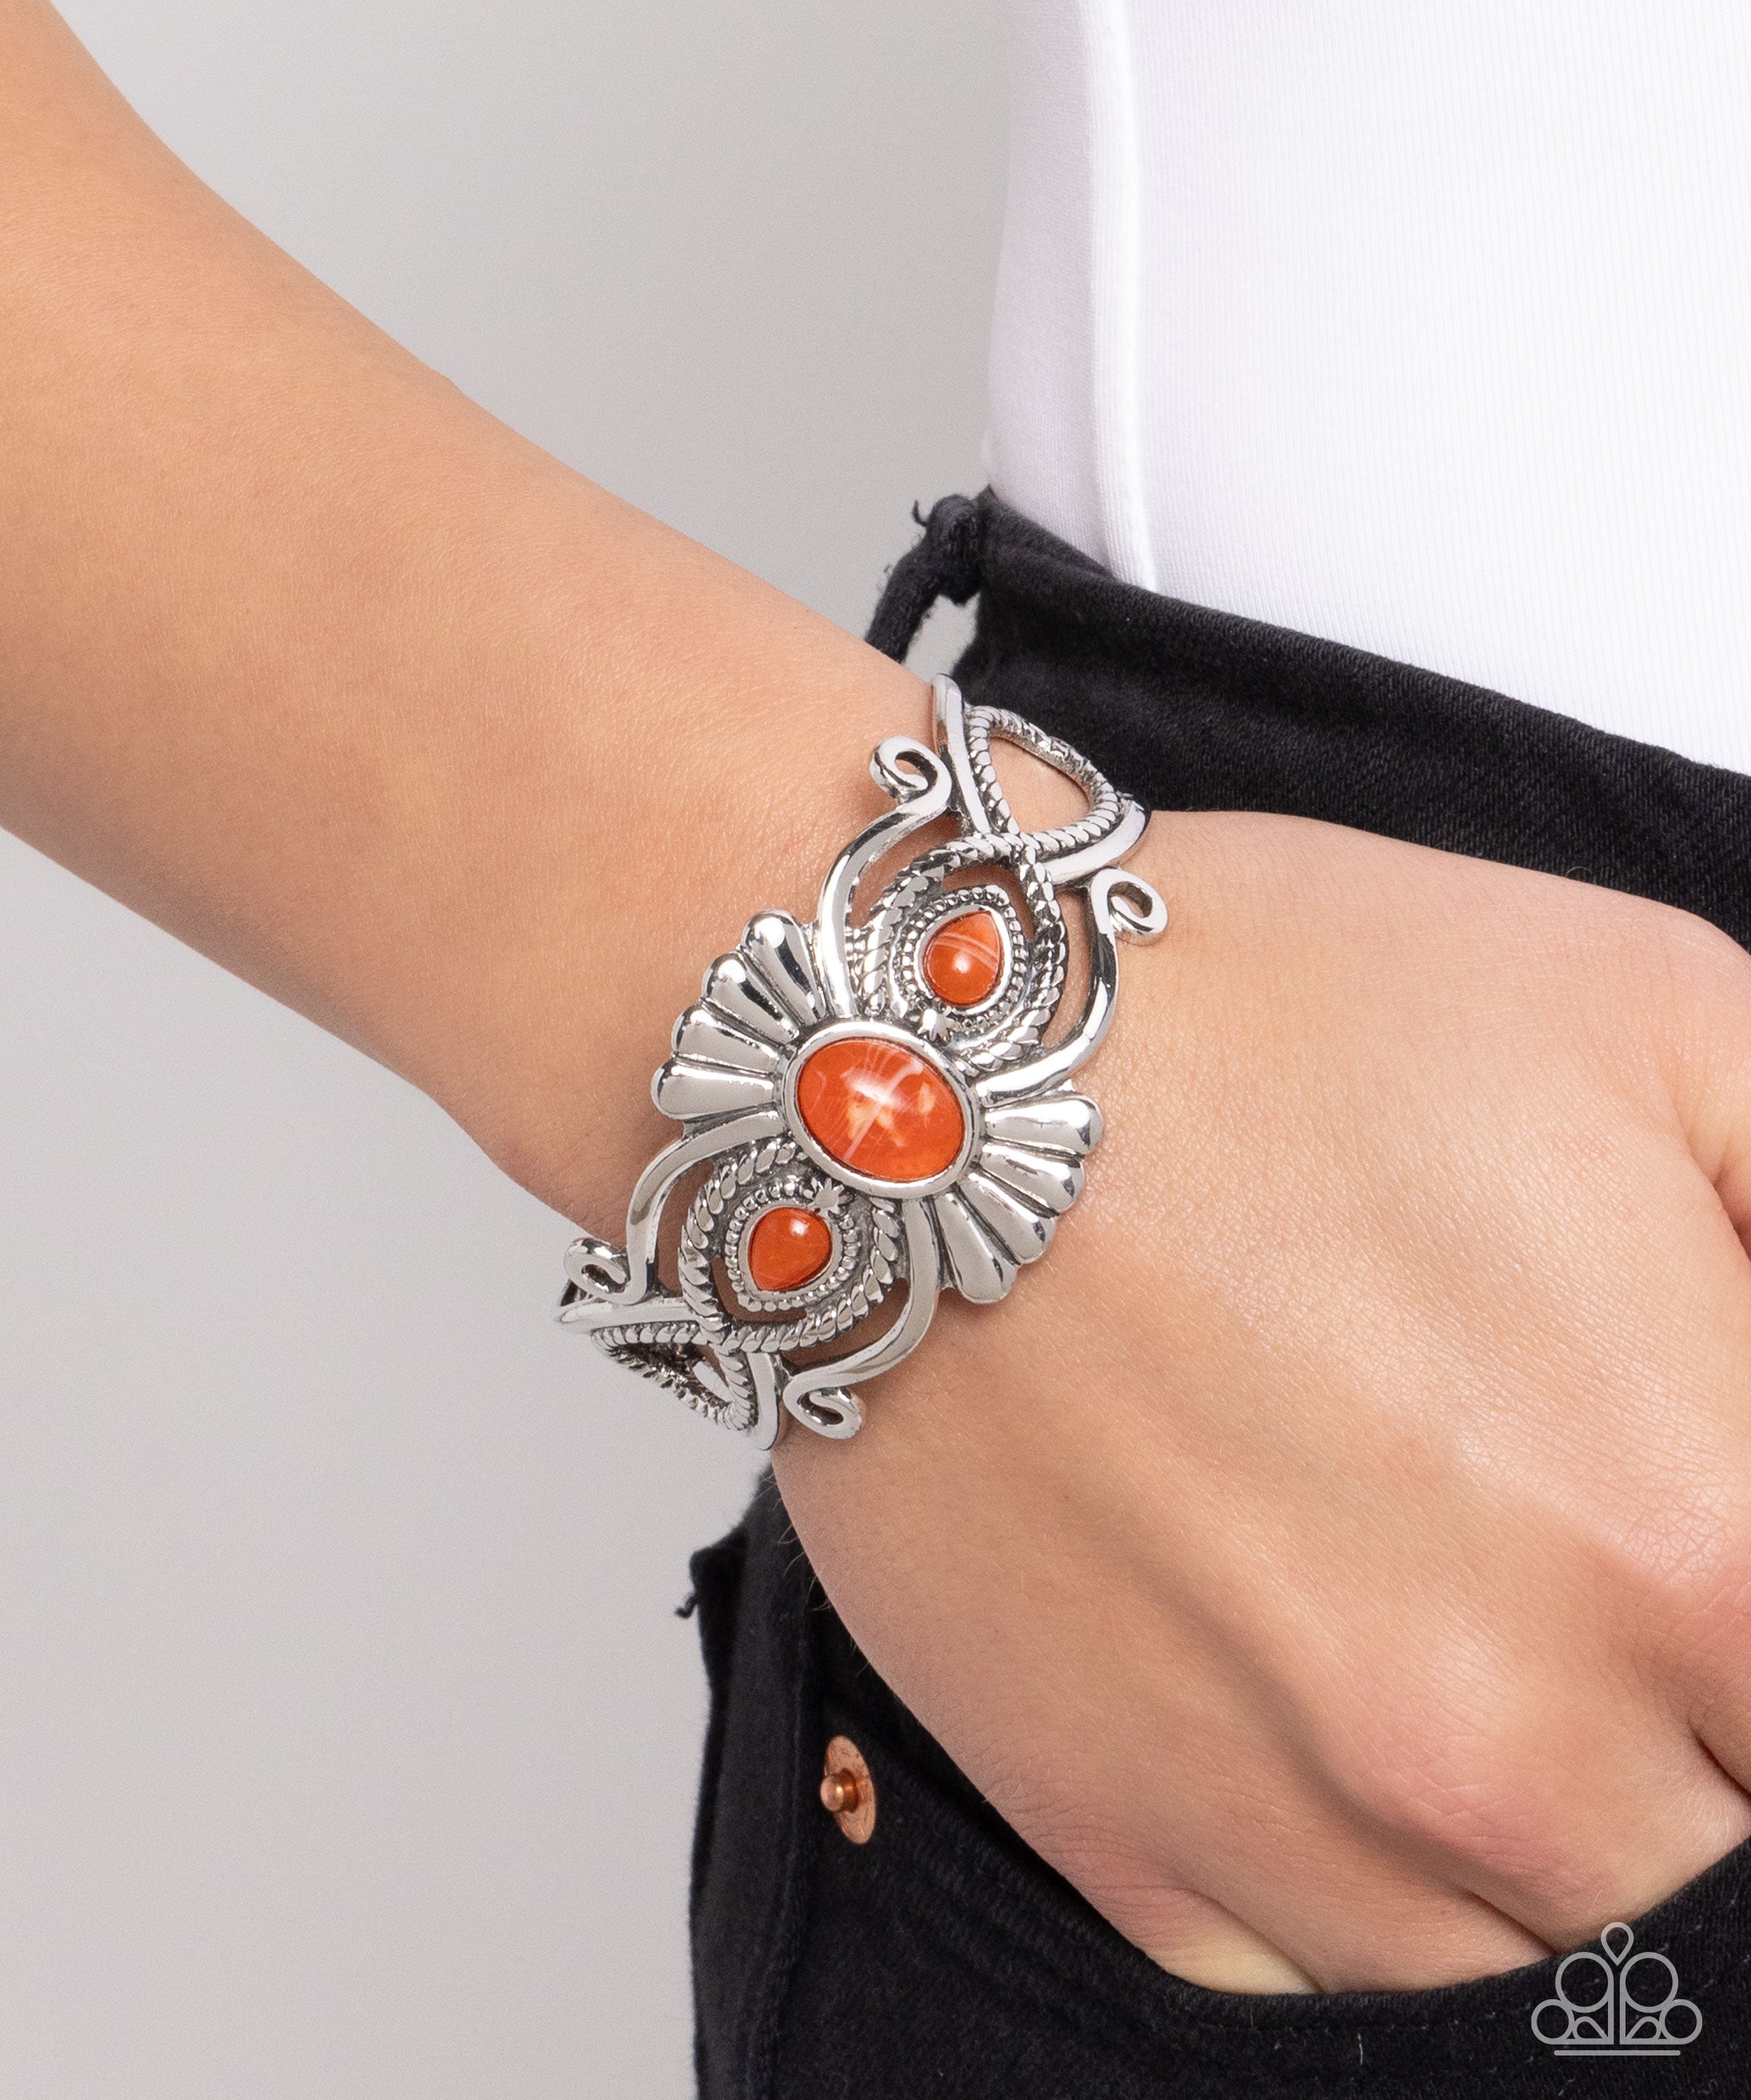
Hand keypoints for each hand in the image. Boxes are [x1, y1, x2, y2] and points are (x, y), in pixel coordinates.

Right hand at [774, 810, 1750, 1992]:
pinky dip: (1368, 1890)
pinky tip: (1330, 1720)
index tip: (1705, 1544)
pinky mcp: (1122, 1834)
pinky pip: (1322, 1980)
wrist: (908, 1070)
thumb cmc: (1266, 1017)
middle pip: (1718, 1870)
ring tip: (1459, 1628)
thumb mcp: (1669, 1023)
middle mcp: (1509, 1742)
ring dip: (1544, 1825)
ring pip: (1537, 1959)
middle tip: (1595, 1572)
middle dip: (1696, 1731)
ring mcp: (1300, 1815)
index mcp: (1694, 1541)